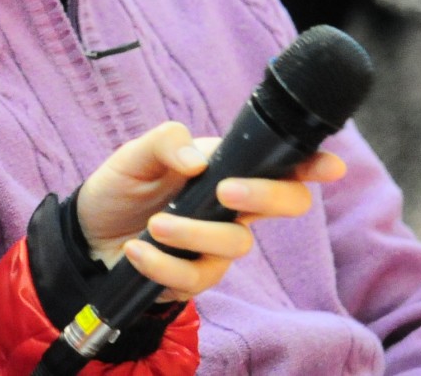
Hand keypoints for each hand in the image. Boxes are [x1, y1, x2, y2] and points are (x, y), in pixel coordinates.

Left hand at [74, 121, 346, 301]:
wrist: (90, 231)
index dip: (312, 165)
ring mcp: (218, 244)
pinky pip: (196, 278)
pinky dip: (164, 264)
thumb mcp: (135, 154)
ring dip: (194, 233)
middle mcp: (233, 207)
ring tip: (155, 224)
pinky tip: (138, 251)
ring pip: (237, 244)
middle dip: (266, 197)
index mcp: (226, 168)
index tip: (330, 166)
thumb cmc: (123, 185)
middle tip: (226, 191)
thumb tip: (197, 161)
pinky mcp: (196, 276)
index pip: (280, 164)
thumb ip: (165, 143)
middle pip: (286, 205)